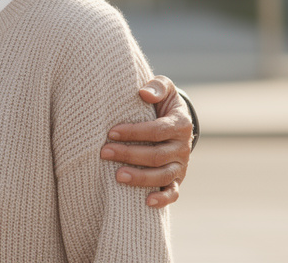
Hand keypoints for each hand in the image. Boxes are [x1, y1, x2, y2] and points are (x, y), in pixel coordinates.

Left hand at [100, 75, 192, 207]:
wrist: (174, 121)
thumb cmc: (162, 103)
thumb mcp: (164, 88)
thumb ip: (156, 87)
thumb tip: (143, 93)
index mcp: (180, 124)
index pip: (157, 130)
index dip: (134, 132)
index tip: (111, 132)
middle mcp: (183, 147)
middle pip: (156, 155)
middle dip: (129, 154)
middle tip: (104, 152)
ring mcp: (181, 165)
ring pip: (162, 175)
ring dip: (140, 178)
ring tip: (117, 176)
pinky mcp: (177, 179)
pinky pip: (173, 192)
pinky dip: (162, 199)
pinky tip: (147, 201)